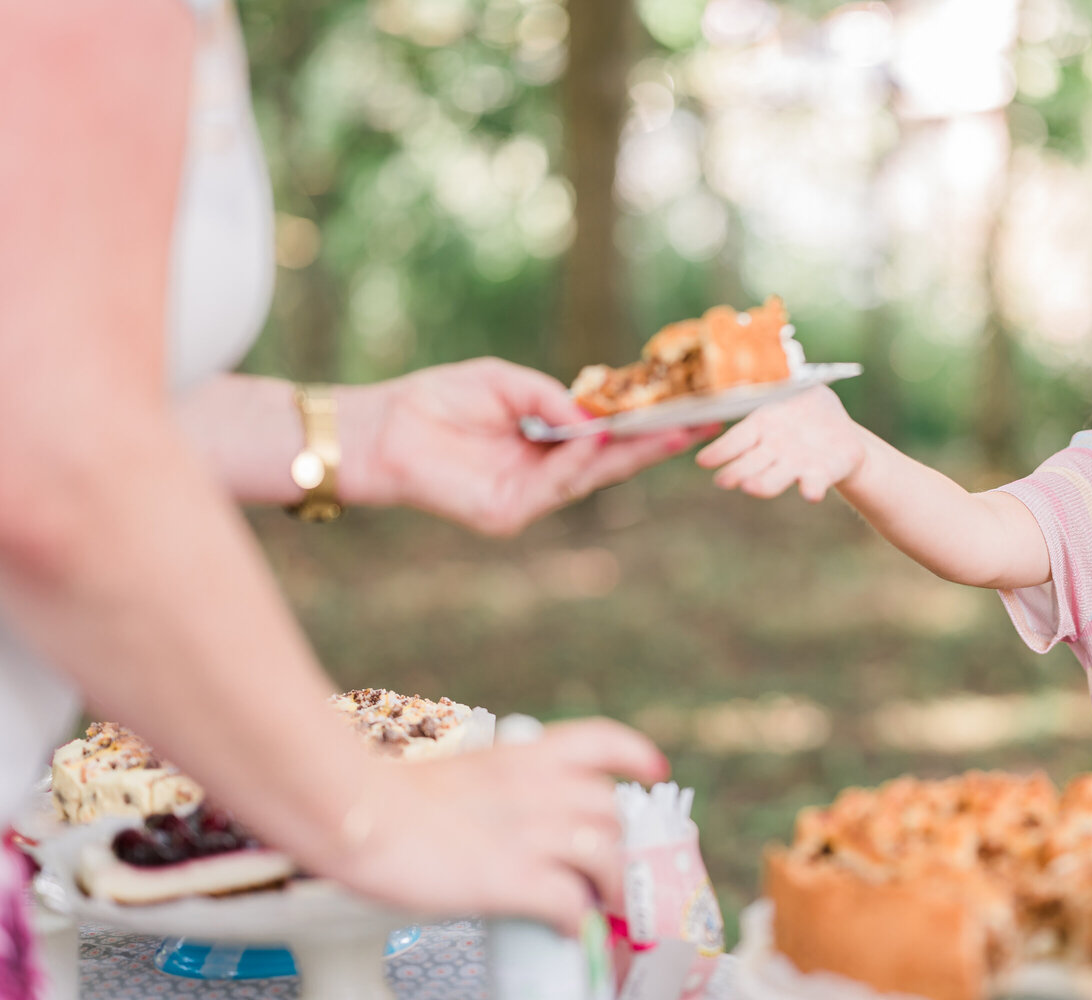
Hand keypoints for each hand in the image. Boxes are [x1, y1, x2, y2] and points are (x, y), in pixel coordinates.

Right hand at [327, 718, 668, 933]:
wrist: (355, 812)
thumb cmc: (387, 799)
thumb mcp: (458, 775)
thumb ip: (495, 791)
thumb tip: (507, 821)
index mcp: (522, 755)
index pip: (598, 740)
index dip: (633, 754)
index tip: (654, 770)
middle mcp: (537, 787)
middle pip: (609, 810)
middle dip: (618, 843)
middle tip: (610, 871)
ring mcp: (530, 831)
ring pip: (605, 855)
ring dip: (612, 886)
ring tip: (607, 909)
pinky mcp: (514, 877)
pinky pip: (572, 903)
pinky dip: (580, 922)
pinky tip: (572, 932)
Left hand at [352, 358, 718, 535]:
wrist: (380, 429)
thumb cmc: (436, 401)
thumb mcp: (504, 383)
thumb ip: (550, 397)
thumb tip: (593, 415)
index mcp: (545, 442)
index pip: (605, 438)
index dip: (644, 426)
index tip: (686, 409)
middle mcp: (542, 474)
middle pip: (610, 463)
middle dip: (655, 446)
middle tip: (700, 427)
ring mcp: (527, 498)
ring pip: (589, 479)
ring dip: (627, 455)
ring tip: (665, 430)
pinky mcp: (505, 514)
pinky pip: (553, 488)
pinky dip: (578, 465)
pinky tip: (598, 442)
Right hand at [695, 386, 864, 500]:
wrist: (841, 436)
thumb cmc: (808, 407)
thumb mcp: (794, 387)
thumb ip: (780, 382)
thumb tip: (763, 359)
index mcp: (762, 428)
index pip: (737, 439)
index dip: (721, 450)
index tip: (704, 461)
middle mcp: (774, 451)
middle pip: (752, 463)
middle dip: (738, 471)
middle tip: (723, 480)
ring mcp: (797, 465)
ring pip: (776, 477)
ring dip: (765, 483)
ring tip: (752, 488)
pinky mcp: (821, 474)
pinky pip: (815, 482)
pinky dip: (812, 488)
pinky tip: (810, 493)